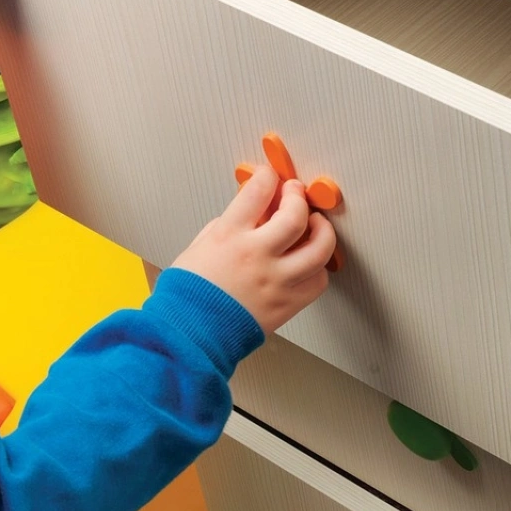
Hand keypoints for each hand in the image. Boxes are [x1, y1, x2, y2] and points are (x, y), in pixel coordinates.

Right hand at [172, 164, 336, 334]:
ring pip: (319, 249)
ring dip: (322, 231)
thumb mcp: (200, 245)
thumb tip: (253, 213)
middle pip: (296, 215)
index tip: (271, 177)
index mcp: (229, 237)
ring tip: (316, 225)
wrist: (190, 334)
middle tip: (296, 195)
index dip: (268, 177)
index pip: (257, 192)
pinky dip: (318, 268)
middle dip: (298, 197)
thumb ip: (228, 225)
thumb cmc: (189, 294)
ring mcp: (276, 281)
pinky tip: (309, 262)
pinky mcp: (288, 304)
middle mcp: (257, 256)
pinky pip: (318, 281)